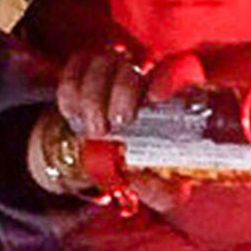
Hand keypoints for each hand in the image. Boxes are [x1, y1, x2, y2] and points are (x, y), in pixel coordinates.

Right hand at [31, 49, 205, 200]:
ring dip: (91, 95)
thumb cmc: (149, 172)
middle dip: (120, 92)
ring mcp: (118, 67)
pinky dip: (70, 90)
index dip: (168, 78)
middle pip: (135, 64)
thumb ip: (161, 190)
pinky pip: (77, 65)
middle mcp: (149, 75)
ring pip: (103, 60)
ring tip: (92, 130)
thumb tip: (142, 177)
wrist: (116, 161)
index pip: (180, 70)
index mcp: (177, 99)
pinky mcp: (89, 67)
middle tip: (113, 125)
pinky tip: (73, 115)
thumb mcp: (162, 190)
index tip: (155, 97)